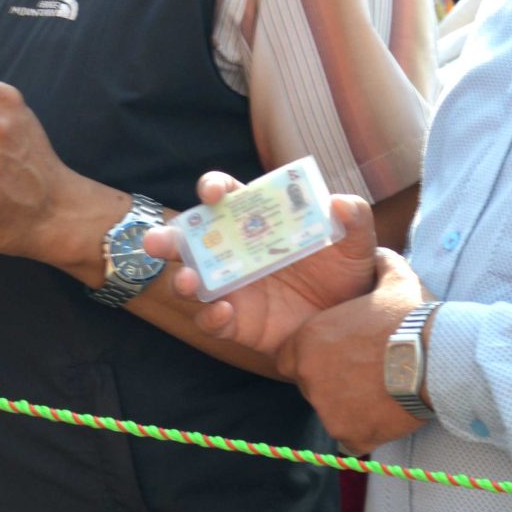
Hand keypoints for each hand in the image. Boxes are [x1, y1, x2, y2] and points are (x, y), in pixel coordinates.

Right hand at [144, 173, 376, 356]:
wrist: (352, 320)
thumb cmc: (347, 269)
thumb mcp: (355, 241)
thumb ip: (352, 216)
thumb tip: (337, 203)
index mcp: (257, 221)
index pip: (226, 197)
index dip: (213, 189)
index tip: (212, 193)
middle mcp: (236, 252)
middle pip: (192, 240)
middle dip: (169, 238)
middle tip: (155, 241)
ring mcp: (233, 288)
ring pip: (193, 281)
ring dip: (183, 279)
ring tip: (189, 281)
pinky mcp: (239, 323)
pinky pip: (214, 322)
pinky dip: (211, 318)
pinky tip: (223, 313)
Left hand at [283, 248, 430, 455]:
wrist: (436, 359)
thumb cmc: (411, 316)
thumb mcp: (393, 278)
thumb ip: (378, 262)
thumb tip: (379, 250)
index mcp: (308, 340)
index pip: (291, 357)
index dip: (314, 356)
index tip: (338, 354)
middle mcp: (309, 376)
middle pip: (311, 385)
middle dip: (332, 381)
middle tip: (363, 372)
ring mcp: (328, 409)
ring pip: (331, 410)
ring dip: (349, 405)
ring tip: (380, 392)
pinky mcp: (349, 434)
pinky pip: (351, 436)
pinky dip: (365, 429)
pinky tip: (386, 411)